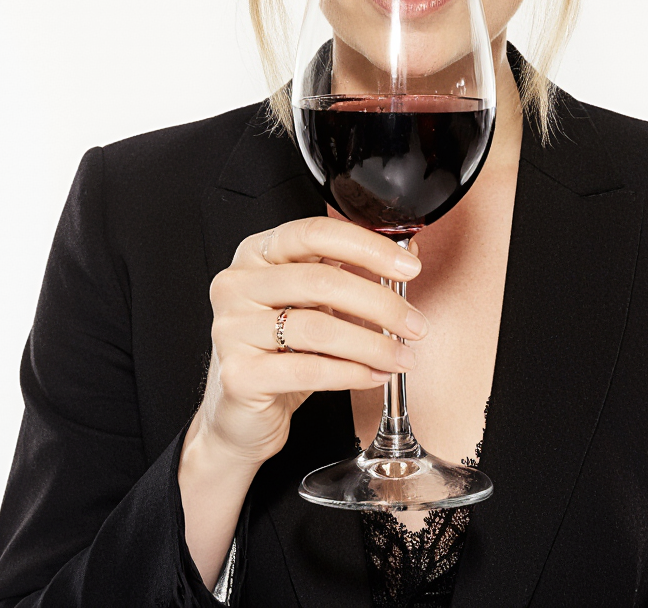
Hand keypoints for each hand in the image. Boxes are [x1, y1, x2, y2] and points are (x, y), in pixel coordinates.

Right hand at [192, 216, 427, 467]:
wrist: (242, 414)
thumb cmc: (282, 350)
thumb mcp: (316, 303)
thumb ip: (353, 273)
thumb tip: (407, 253)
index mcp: (257, 253)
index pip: (314, 232)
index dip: (367, 246)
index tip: (407, 267)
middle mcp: (237, 284)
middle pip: (321, 279)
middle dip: (380, 303)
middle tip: (415, 324)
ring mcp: (232, 329)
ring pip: (317, 327)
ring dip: (372, 344)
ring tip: (401, 356)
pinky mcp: (239, 375)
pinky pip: (308, 370)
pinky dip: (351, 373)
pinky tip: (374, 375)